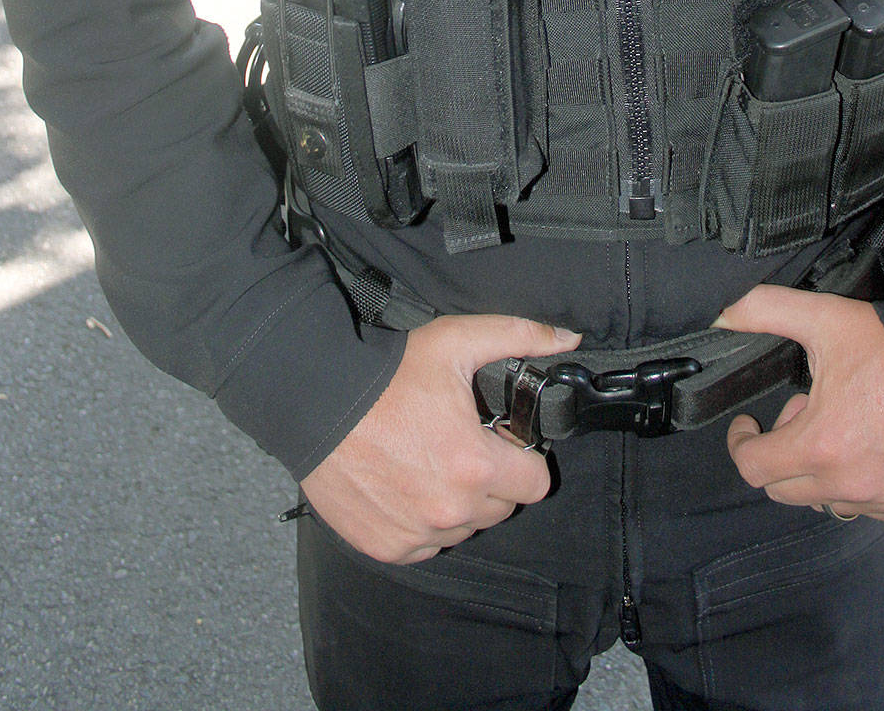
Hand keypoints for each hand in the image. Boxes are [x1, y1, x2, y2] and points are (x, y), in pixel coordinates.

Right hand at [300, 314, 579, 564]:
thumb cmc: (385, 375)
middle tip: (459, 444)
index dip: (522, 458)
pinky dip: (421, 522)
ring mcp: (417, 534)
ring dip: (456, 503)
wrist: (315, 404)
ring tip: (428, 462)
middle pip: (500, 508)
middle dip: (489, 479)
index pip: (535, 485)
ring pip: (463, 528)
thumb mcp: (455, 341)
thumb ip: (519, 336)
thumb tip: (568, 337)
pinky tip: (404, 484)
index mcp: (475, 466)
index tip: (500, 440)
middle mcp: (449, 510)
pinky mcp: (387, 547)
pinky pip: (425, 545)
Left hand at [715, 286, 883, 524]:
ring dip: (823, 470)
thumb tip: (723, 316)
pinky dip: (862, 483)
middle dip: (784, 451)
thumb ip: (764, 311)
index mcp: (821, 446)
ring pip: (829, 501)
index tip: (748, 426)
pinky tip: (873, 445)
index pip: (754, 468)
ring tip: (843, 425)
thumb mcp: (824, 317)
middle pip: (786, 490)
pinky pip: (871, 507)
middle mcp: (851, 485)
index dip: (742, 443)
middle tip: (804, 413)